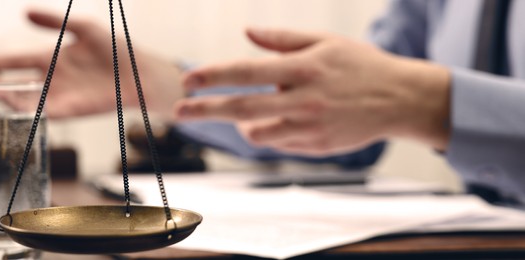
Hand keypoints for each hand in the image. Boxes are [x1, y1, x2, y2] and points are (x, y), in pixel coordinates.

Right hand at [0, 9, 183, 118]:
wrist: (137, 72)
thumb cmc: (113, 48)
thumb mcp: (83, 27)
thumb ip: (54, 22)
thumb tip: (23, 12)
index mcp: (49, 58)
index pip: (13, 61)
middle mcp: (49, 79)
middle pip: (12, 83)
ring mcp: (58, 96)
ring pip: (23, 100)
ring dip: (4, 98)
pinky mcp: (70, 111)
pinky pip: (44, 113)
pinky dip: (28, 112)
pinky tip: (13, 108)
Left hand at [174, 28, 450, 155]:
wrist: (401, 100)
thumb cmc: (359, 66)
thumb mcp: (324, 42)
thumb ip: (282, 39)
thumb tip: (245, 33)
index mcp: (303, 68)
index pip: (247, 72)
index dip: (214, 76)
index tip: (188, 80)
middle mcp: (303, 99)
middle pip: (242, 108)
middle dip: (205, 110)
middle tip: (178, 111)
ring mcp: (309, 126)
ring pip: (256, 132)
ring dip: (238, 125)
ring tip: (236, 115)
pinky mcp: (315, 147)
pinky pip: (278, 144)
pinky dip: (266, 134)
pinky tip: (270, 123)